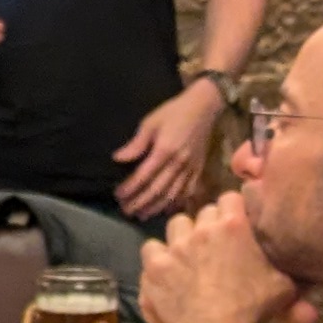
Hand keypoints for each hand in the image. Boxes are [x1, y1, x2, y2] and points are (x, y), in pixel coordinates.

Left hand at [111, 79, 228, 218]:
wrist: (204, 106)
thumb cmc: (174, 112)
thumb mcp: (150, 122)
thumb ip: (136, 144)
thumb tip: (117, 158)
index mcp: (165, 151)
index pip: (143, 176)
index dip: (130, 188)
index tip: (118, 195)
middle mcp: (178, 163)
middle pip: (157, 190)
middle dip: (140, 202)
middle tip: (126, 211)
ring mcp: (191, 168)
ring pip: (172, 194)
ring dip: (155, 207)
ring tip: (142, 215)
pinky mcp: (199, 170)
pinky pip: (188, 192)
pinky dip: (176, 203)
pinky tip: (166, 210)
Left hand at [133, 192, 310, 322]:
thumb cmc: (249, 309)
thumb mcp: (281, 292)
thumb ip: (297, 283)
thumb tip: (315, 298)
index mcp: (234, 225)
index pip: (231, 197)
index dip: (233, 209)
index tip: (237, 223)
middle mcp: (202, 228)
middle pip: (203, 212)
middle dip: (210, 224)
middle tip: (216, 244)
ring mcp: (175, 245)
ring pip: (176, 225)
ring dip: (182, 236)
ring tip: (188, 253)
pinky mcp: (155, 265)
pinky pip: (151, 249)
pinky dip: (157, 257)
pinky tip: (165, 268)